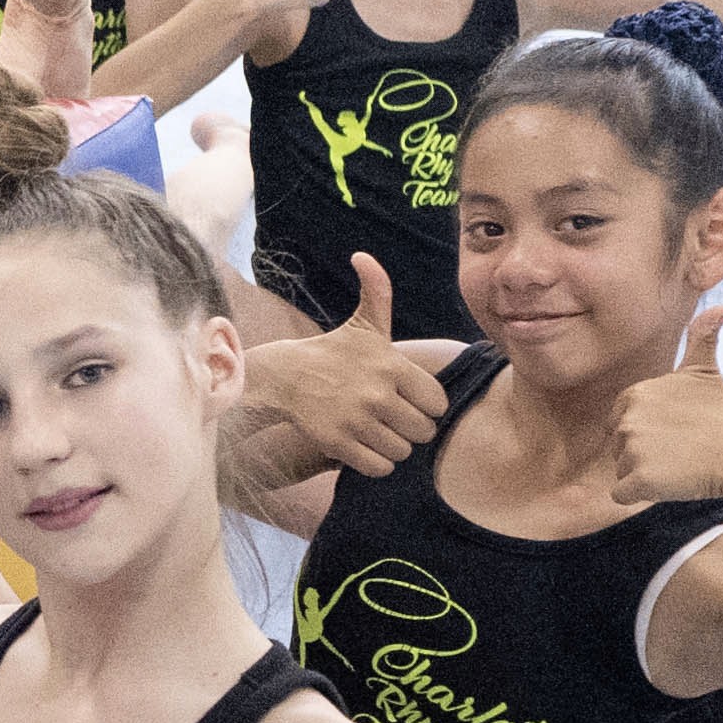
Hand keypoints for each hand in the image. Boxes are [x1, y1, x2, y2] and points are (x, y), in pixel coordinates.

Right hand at [233, 256, 441, 476]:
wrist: (285, 377)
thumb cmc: (334, 352)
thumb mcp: (361, 323)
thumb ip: (376, 291)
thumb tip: (363, 256)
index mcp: (392, 366)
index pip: (437, 404)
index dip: (426, 406)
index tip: (409, 401)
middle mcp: (377, 394)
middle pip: (423, 431)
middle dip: (411, 429)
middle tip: (394, 420)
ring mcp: (357, 420)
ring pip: (401, 451)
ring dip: (393, 447)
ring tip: (378, 432)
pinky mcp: (338, 443)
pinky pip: (379, 467)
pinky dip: (376, 463)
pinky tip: (365, 447)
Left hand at [607, 302, 722, 508]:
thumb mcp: (707, 370)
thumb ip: (701, 337)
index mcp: (637, 393)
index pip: (619, 419)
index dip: (646, 430)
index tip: (674, 431)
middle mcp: (629, 418)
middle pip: (619, 446)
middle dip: (645, 452)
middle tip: (681, 448)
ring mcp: (633, 448)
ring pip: (623, 470)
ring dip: (646, 474)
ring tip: (680, 464)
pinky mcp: (640, 478)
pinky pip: (622, 494)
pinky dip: (642, 494)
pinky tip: (671, 482)